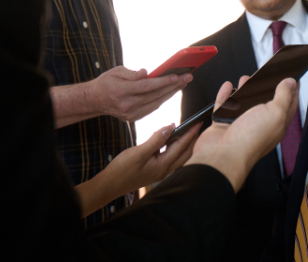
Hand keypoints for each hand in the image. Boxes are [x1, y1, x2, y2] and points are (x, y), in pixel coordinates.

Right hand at [52, 66, 191, 126]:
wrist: (94, 101)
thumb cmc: (106, 82)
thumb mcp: (116, 72)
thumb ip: (132, 73)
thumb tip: (147, 73)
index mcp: (122, 91)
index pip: (147, 86)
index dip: (164, 81)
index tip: (178, 76)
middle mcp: (127, 105)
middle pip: (155, 95)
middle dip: (174, 86)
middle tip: (188, 77)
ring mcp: (131, 114)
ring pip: (156, 103)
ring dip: (171, 93)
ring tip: (183, 83)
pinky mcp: (133, 118)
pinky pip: (152, 108)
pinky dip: (162, 99)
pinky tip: (171, 91)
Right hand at [74, 122, 199, 216]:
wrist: (110, 185)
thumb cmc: (122, 170)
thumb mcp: (138, 152)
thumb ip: (156, 140)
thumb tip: (171, 127)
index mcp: (163, 166)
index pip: (181, 146)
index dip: (190, 133)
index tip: (198, 122)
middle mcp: (165, 170)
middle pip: (185, 153)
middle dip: (192, 139)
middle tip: (198, 125)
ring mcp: (160, 172)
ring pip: (178, 156)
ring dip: (184, 144)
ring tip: (187, 131)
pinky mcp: (155, 171)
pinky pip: (170, 158)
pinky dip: (173, 148)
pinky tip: (169, 140)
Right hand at [186, 75, 298, 191]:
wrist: (223, 156)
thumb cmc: (250, 140)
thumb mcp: (275, 113)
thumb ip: (283, 96)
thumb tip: (290, 83)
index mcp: (277, 124)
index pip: (288, 105)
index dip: (292, 91)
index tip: (293, 78)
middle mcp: (260, 125)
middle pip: (265, 103)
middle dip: (267, 88)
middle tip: (268, 75)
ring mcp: (241, 125)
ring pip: (244, 104)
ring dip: (245, 91)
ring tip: (246, 79)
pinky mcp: (224, 125)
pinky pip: (224, 107)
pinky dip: (225, 96)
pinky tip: (228, 87)